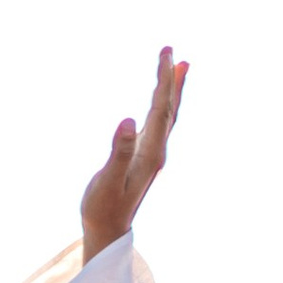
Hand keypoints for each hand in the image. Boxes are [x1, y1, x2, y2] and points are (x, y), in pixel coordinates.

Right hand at [80, 46, 188, 261]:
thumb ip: (119, 151)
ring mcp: (152, 154)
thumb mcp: (107, 180)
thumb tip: (129, 119)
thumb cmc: (103, 207)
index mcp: (150, 153)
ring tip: (179, 66)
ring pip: (167, 116)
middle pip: (169, 108)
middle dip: (172, 79)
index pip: (161, 109)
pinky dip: (163, 105)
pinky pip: (159, 124)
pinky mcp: (144, 157)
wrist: (107, 231)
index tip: (166, 54)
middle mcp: (157, 151)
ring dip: (173, 90)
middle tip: (172, 51)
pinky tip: (160, 100)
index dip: (165, 81)